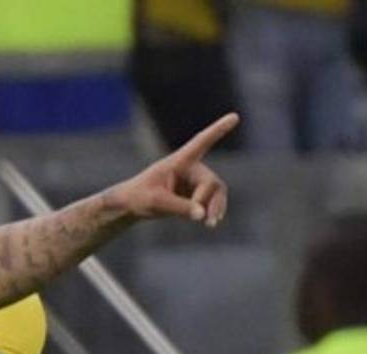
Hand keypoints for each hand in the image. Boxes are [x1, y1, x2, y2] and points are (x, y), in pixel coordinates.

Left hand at [111, 112, 238, 227]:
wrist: (133, 205)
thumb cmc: (139, 197)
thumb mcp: (156, 202)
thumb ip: (179, 207)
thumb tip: (202, 215)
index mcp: (179, 161)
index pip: (201, 143)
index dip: (217, 130)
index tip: (234, 117)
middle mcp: (191, 168)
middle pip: (211, 182)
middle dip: (208, 200)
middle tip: (202, 219)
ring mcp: (195, 181)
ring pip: (216, 192)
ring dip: (216, 207)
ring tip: (210, 224)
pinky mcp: (196, 194)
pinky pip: (213, 202)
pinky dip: (213, 211)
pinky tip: (212, 222)